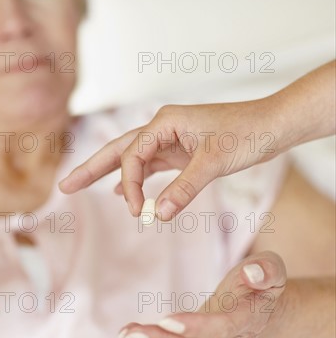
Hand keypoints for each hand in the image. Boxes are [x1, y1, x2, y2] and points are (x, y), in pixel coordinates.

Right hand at [59, 99, 280, 219]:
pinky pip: (151, 167)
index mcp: (164, 122)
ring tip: (80, 186)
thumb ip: (185, 188)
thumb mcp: (214, 162)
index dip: (130, 185)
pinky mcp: (180, 152)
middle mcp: (162, 128)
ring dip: (110, 176)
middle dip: (90, 169)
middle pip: (117, 150)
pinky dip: (137, 180)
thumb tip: (160, 215)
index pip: (132, 156)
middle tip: (64, 186)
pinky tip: (124, 193)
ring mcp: (170, 140)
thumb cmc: (247, 133)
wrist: (273, 125)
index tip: (140, 212)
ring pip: (131, 159)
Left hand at [117, 251, 286, 337]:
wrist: (263, 307)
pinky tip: (131, 335)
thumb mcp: (271, 268)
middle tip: (132, 333)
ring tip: (126, 334)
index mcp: (250, 319)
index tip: (167, 320)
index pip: (223, 328)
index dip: (197, 326)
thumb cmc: (261, 281)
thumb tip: (254, 273)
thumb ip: (266, 270)